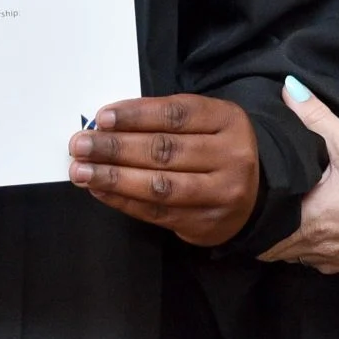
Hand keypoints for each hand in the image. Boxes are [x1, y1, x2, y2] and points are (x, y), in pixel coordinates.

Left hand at [66, 94, 260, 247]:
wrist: (258, 194)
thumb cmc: (217, 148)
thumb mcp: (206, 121)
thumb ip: (163, 119)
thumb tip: (106, 123)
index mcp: (228, 120)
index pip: (176, 115)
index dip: (136, 116)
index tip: (101, 118)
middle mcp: (230, 157)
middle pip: (164, 151)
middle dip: (115, 148)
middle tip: (79, 144)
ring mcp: (220, 194)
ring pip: (159, 185)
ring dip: (113, 178)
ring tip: (81, 170)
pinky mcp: (205, 224)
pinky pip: (157, 212)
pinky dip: (123, 200)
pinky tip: (99, 189)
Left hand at [259, 75, 338, 272]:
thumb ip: (314, 115)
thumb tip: (286, 88)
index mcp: (306, 223)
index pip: (261, 236)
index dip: (248, 222)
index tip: (240, 204)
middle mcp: (317, 249)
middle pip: (276, 250)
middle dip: (266, 232)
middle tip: (258, 208)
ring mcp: (338, 260)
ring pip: (299, 257)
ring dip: (290, 241)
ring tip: (284, 217)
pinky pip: (323, 261)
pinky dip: (315, 248)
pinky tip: (320, 228)